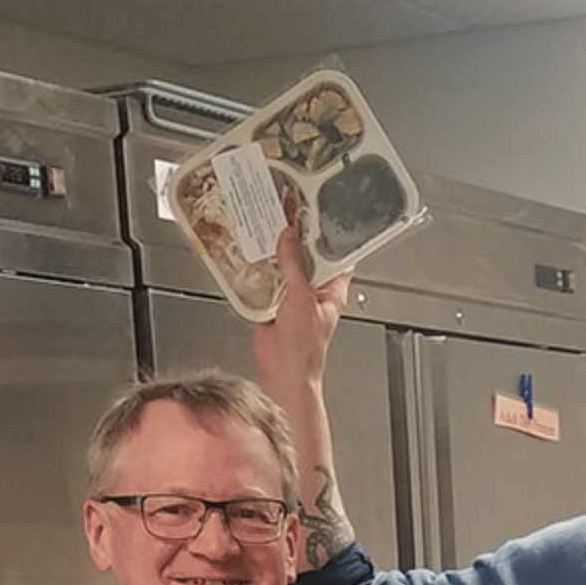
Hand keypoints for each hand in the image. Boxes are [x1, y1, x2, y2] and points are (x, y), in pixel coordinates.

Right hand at [252, 203, 351, 390]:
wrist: (282, 374)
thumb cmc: (304, 350)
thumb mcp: (301, 299)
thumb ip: (294, 265)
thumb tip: (289, 237)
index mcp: (331, 289)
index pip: (334, 252)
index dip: (325, 231)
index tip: (315, 210)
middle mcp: (313, 290)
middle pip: (305, 254)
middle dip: (294, 236)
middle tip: (286, 210)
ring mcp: (293, 295)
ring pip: (284, 264)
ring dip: (275, 250)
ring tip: (267, 223)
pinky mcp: (273, 302)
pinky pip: (266, 278)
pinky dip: (258, 266)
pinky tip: (251, 251)